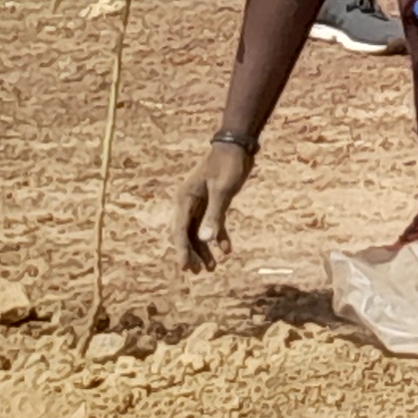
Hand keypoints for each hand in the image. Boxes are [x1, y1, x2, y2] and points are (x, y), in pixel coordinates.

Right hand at [176, 143, 252, 269]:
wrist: (238, 145)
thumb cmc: (229, 164)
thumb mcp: (223, 190)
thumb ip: (214, 215)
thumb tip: (205, 240)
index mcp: (185, 198)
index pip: (180, 230)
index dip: (182, 250)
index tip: (185, 267)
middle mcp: (188, 201)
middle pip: (186, 232)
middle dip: (191, 253)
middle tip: (197, 272)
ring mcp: (200, 202)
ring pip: (198, 230)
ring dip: (204, 248)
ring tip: (211, 267)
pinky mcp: (213, 201)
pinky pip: (212, 223)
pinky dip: (218, 236)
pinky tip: (226, 250)